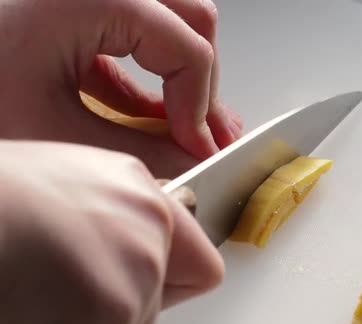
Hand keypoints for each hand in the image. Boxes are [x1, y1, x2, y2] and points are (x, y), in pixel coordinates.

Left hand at [0, 0, 242, 178]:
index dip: (201, 103)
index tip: (196, 146)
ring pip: (172, 23)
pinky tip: (153, 119)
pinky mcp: (76, 14)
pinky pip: (137, 38)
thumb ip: (137, 151)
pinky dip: (151, 80)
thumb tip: (190, 164)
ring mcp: (88, 0)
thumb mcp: (53, 132)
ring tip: (183, 127)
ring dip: (182, 78)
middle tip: (203, 135)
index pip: (187, 45)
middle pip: (193, 20)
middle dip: (203, 84)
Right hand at [0, 141, 223, 323]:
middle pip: (160, 306)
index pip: (201, 263)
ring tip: (38, 296)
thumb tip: (139, 249)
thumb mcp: (67, 186)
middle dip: (120, 312)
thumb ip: (115, 218)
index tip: (154, 290)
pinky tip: (32, 313)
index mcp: (139, 191)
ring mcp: (138, 269)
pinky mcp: (114, 313)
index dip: (174, 283)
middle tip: (66, 293)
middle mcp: (150, 225)